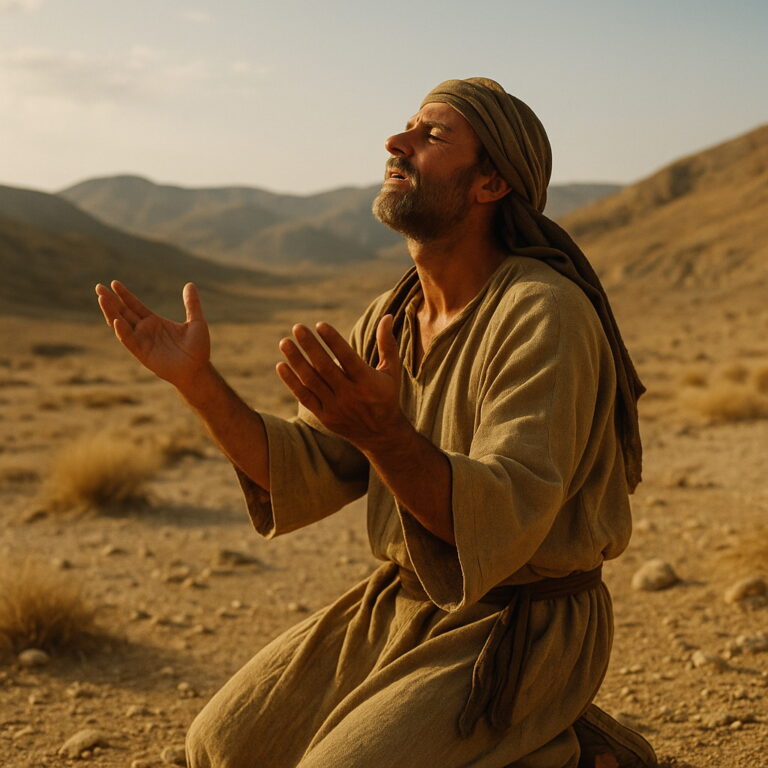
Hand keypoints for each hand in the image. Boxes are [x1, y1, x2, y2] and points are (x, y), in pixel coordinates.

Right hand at [95, 281, 210, 388]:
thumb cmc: (198, 349)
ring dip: (111, 312)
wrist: (198, 370)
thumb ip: (192, 304)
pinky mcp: (142, 353)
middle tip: (99, 287)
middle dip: (111, 300)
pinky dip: (122, 331)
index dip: (124, 295)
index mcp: (155, 322)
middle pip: (123, 312)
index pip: (135, 306)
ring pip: (121, 324)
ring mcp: (142, 341)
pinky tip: (116, 321)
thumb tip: (190, 284)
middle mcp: (145, 330)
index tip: (114, 283)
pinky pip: (129, 341)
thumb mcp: (196, 322)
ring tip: (102, 298)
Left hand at [276, 315, 405, 450]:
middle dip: (310, 346)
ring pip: (311, 381)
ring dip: (296, 361)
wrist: (380, 434)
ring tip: (285, 342)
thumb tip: (387, 316)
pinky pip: (304, 397)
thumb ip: (387, 344)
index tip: (320, 324)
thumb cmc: (386, 396)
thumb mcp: (392, 371)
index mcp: (367, 381)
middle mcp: (350, 394)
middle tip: (297, 327)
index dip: (333, 341)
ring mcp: (335, 407)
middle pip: (325, 367)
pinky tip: (282, 365)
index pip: (347, 358)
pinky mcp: (325, 417)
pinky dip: (292, 382)